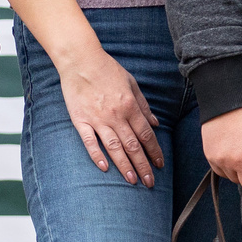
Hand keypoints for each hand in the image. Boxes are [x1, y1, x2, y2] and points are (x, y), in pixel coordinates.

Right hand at [58, 46, 160, 186]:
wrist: (80, 59)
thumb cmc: (107, 69)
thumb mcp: (131, 83)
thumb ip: (143, 105)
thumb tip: (156, 123)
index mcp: (130, 106)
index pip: (146, 135)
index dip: (155, 151)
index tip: (160, 165)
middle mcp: (116, 115)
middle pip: (133, 146)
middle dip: (143, 166)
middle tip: (150, 183)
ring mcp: (97, 119)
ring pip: (114, 147)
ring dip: (125, 166)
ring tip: (132, 181)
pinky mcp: (80, 120)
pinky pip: (89, 141)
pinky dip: (97, 155)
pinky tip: (104, 168)